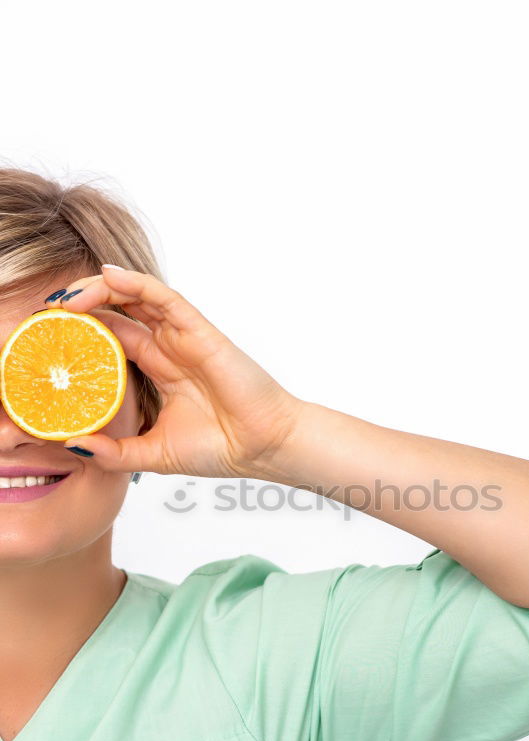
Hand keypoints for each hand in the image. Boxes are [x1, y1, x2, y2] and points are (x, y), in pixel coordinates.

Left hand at [52, 267, 304, 478]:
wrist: (263, 448)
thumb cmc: (221, 447)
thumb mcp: (152, 454)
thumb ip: (113, 451)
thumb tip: (72, 444)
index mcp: (158, 370)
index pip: (110, 339)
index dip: (79, 333)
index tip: (46, 339)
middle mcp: (168, 347)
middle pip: (116, 313)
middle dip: (80, 308)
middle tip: (46, 314)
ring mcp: (182, 336)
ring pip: (134, 297)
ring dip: (98, 291)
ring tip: (65, 300)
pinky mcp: (199, 330)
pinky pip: (163, 297)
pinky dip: (135, 283)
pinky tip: (107, 277)